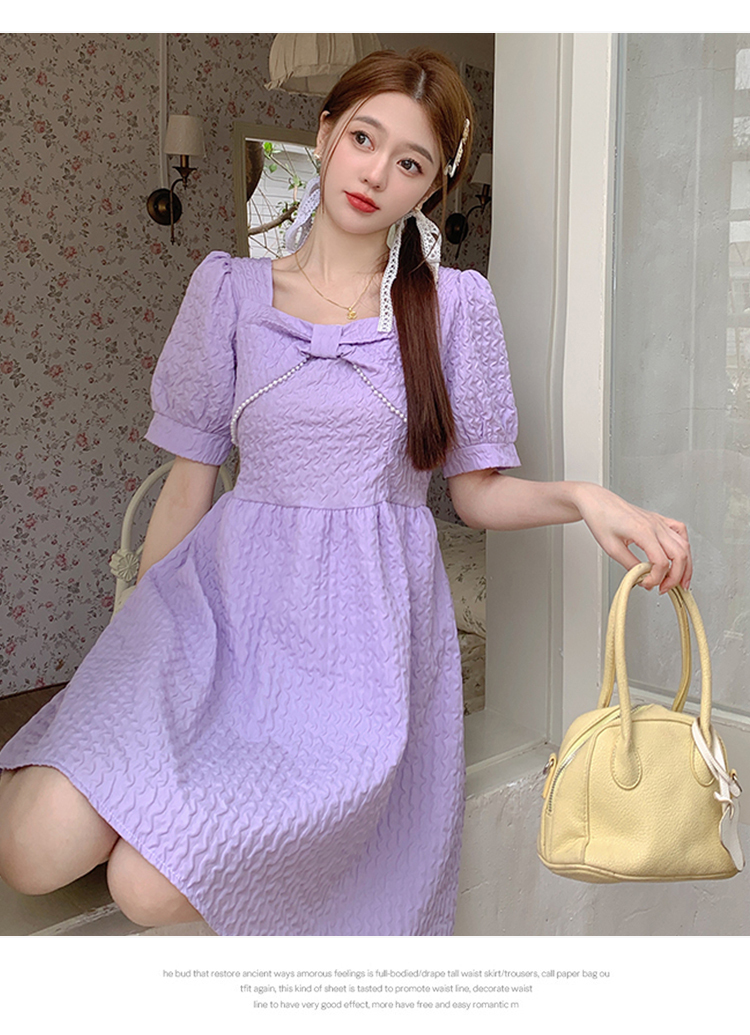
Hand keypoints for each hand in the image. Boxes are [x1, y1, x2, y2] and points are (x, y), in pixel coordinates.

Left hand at [572, 483, 692, 593]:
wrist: (597, 502)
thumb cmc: (601, 519)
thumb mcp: (612, 548)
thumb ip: (630, 565)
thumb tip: (642, 578)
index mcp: (643, 532)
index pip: (661, 562)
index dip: (656, 578)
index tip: (646, 584)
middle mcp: (655, 525)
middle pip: (679, 555)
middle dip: (675, 577)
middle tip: (664, 588)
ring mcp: (659, 522)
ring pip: (684, 545)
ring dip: (685, 565)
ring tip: (679, 580)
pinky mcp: (659, 519)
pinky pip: (680, 531)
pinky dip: (684, 546)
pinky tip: (679, 556)